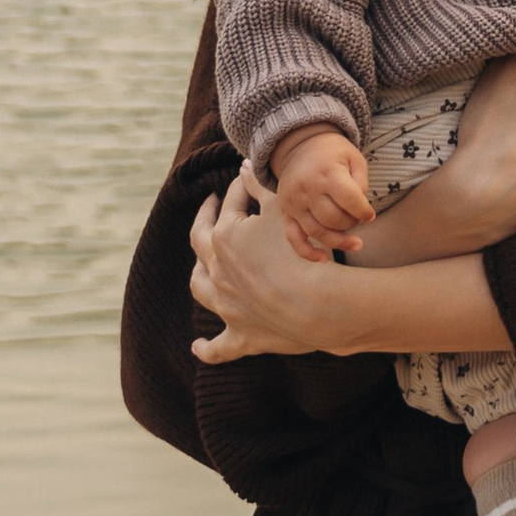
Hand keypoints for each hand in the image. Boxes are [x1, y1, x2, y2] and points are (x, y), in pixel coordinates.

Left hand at [189, 168, 353, 361]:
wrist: (316, 304)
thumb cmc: (301, 251)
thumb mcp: (284, 208)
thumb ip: (261, 186)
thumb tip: (243, 167)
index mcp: (224, 237)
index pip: (229, 204)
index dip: (238, 188)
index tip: (243, 179)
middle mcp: (216, 271)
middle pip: (201, 240)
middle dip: (206, 217)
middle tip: (211, 204)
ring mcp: (226, 306)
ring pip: (201, 288)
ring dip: (200, 273)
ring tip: (201, 265)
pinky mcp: (241, 336)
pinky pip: (218, 346)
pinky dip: (207, 348)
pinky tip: (198, 347)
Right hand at [274, 126, 372, 259]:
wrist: (300, 146)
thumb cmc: (333, 153)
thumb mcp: (354, 158)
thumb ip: (361, 183)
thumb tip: (362, 210)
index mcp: (327, 173)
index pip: (349, 199)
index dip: (364, 212)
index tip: (370, 215)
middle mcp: (307, 189)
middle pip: (332, 218)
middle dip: (351, 224)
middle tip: (359, 220)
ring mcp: (294, 203)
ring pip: (316, 231)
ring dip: (338, 242)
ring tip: (356, 244)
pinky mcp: (286, 213)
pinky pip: (293, 238)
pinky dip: (307, 252)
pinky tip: (323, 258)